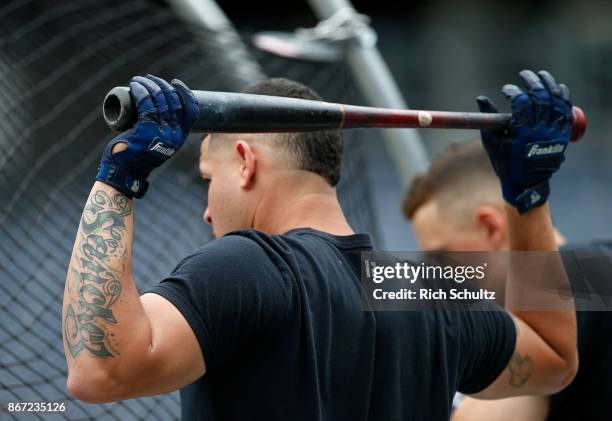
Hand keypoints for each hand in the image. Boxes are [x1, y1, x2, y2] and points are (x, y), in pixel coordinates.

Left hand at [96, 74, 198, 198]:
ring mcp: (160, 132)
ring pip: (159, 99)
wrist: (127, 173)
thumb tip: (162, 115)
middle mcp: (174, 134)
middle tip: (149, 79)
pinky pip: (145, 103)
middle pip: (173, 100)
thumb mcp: (159, 145)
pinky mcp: (145, 130)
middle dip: (161, 84)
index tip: (175, 83)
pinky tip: (135, 86)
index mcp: (180, 137)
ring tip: (139, 80)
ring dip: (148, 84)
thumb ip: (164, 134)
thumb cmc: (140, 157)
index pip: (191, 110)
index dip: (185, 93)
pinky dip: (140, 91)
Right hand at [477, 70, 571, 213]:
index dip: (514, 92)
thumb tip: (481, 98)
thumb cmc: (505, 163)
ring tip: (541, 76)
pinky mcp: (562, 135)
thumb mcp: (492, 143)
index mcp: (522, 134)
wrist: (526, 183)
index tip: (507, 89)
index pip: (522, 104)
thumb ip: (487, 120)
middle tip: (524, 75)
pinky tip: (557, 87)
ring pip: (556, 102)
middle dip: (532, 83)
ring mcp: (554, 133)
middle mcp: (540, 132)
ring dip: (549, 85)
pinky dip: (563, 97)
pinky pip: (566, 111)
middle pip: (541, 98)